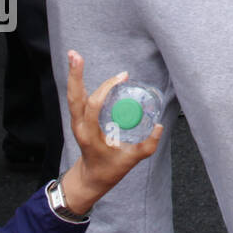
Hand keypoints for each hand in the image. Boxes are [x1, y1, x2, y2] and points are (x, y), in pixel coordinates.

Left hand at [59, 50, 162, 215]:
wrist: (90, 178)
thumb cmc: (110, 169)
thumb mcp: (131, 160)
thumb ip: (148, 144)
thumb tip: (158, 125)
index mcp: (89, 135)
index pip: (93, 108)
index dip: (106, 89)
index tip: (122, 77)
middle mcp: (79, 126)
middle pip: (74, 98)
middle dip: (75, 76)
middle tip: (76, 54)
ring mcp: (77, 122)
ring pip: (73, 96)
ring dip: (74, 76)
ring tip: (75, 56)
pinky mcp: (79, 119)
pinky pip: (78, 99)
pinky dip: (80, 83)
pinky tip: (82, 69)